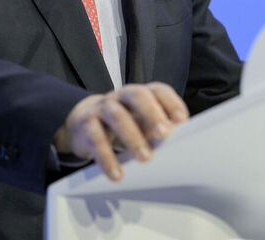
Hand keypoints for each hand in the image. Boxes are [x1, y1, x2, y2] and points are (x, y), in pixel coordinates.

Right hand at [53, 82, 189, 180]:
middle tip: (164, 134)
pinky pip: (96, 139)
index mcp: (140, 94)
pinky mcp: (86, 125)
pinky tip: (116, 174)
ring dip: (133, 137)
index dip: (171, 102)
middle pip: (137, 95)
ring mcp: (102, 108)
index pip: (158, 90)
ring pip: (117, 116)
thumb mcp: (140, 122)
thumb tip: (178, 140)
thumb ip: (157, 127)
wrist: (82, 123)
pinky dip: (107, 158)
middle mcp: (121, 96)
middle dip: (152, 113)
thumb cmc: (122, 122)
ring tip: (146, 158)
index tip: (182, 119)